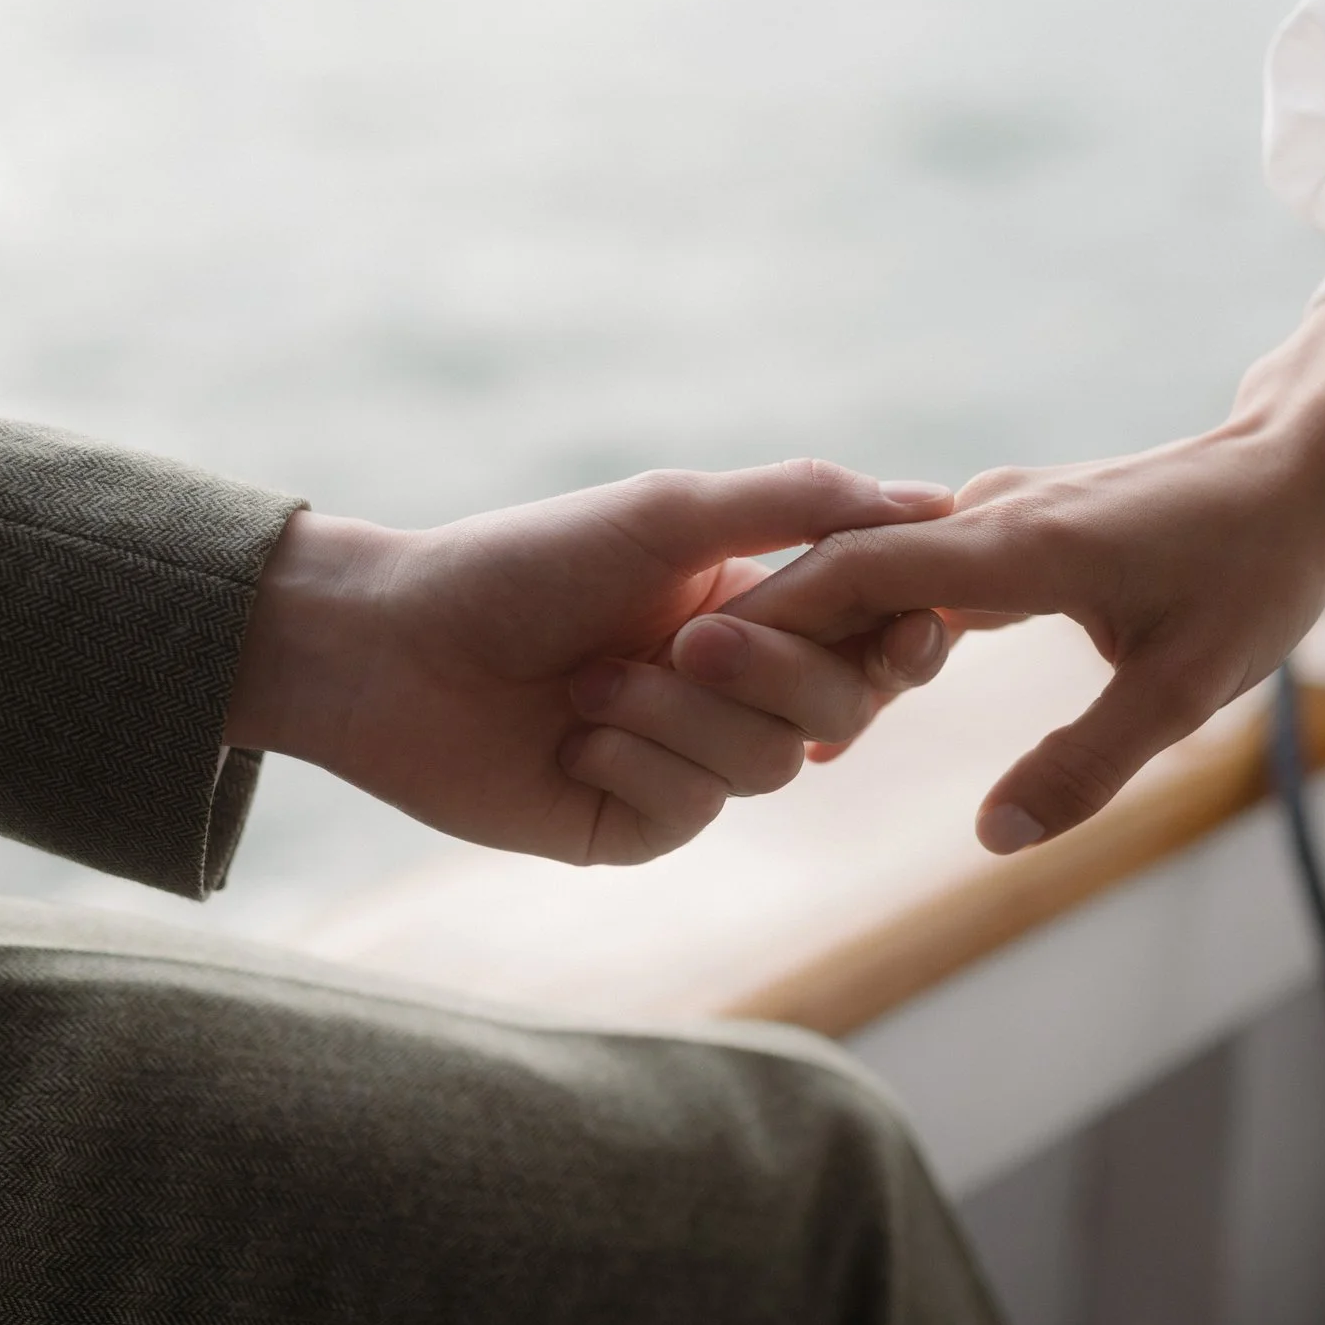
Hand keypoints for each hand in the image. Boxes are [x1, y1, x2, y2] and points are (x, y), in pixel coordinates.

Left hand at [223, 462, 955, 863]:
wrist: (393, 646)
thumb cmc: (526, 562)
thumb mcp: (668, 511)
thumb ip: (798, 502)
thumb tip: (931, 499)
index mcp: (760, 606)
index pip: (876, 633)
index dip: (898, 634)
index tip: (900, 625)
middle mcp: (738, 689)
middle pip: (843, 707)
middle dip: (771, 671)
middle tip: (688, 638)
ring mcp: (691, 762)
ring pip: (769, 764)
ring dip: (673, 715)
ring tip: (586, 682)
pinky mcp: (638, 825)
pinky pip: (693, 810)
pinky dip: (631, 762)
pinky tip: (570, 739)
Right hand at [729, 286, 1324, 853]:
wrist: (1298, 471)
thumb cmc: (1255, 573)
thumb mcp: (1188, 687)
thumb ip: (1090, 763)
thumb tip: (994, 838)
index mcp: (1018, 548)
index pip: (858, 569)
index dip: (774, 617)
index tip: (694, 662)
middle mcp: (994, 517)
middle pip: (847, 564)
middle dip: (770, 628)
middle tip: (691, 697)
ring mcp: (1004, 513)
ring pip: (881, 563)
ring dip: (821, 625)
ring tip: (753, 702)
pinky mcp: (1022, 523)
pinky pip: (923, 565)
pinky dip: (877, 614)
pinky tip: (857, 677)